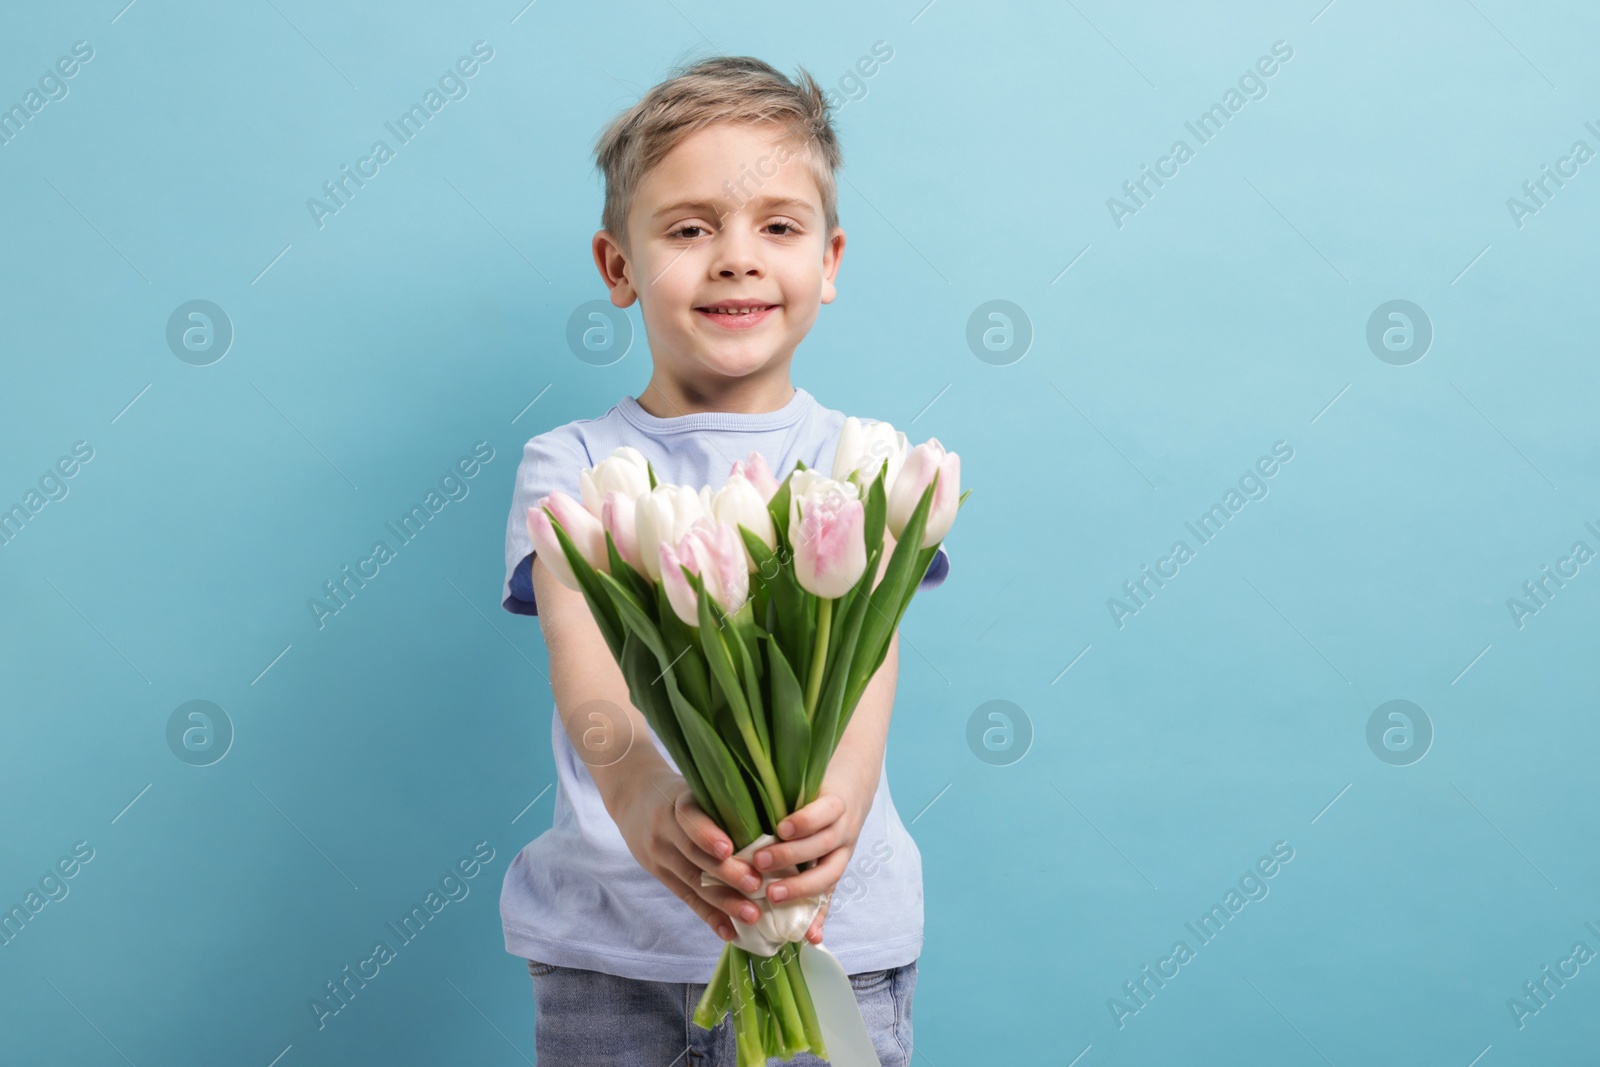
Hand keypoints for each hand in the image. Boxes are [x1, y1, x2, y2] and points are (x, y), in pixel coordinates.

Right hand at [609, 763, 766, 941]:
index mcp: (677, 802)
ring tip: (751, 915)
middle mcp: (665, 830)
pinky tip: (728, 932)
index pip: (689, 818)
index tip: (729, 849)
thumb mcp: (694, 787)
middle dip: (726, 873)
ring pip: (693, 882)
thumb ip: (722, 802)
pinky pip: (687, 899)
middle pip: (694, 855)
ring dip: (723, 902)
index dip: (707, 835)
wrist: (633, 799)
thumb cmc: (680, 791)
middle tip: (756, 885)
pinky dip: (709, 916)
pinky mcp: (661, 875)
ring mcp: (660, 856)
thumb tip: (770, 822)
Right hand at [751, 772, 872, 944]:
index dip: (814, 916)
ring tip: (762, 860)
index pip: (825, 896)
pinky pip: (824, 813)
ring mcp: (843, 824)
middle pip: (826, 875)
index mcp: (834, 863)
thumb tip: (789, 920)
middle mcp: (842, 848)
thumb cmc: (822, 813)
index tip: (801, 936)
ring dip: (791, 854)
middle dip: (799, 887)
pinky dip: (805, 822)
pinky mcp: (838, 798)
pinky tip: (782, 827)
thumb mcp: (815, 848)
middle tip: (769, 894)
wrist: (853, 769)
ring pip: (821, 845)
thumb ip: (802, 879)